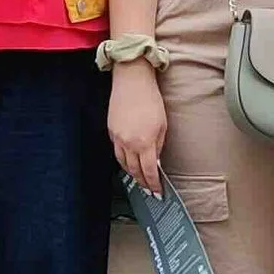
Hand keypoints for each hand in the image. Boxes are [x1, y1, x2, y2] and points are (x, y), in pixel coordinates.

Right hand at [107, 62, 167, 194]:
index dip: (153, 184)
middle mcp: (129, 143)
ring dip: (131, 172)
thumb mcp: (162, 125)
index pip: (149, 171)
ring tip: (139, 177)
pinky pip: (117, 151)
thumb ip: (159, 146)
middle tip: (148, 188)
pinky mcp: (111, 131)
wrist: (132, 81)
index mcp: (145, 142)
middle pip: (134, 171)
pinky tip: (129, 160)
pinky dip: (123, 159)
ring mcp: (118, 137)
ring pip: (123, 163)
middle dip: (142, 182)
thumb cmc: (150, 99)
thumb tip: (156, 161)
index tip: (157, 192)